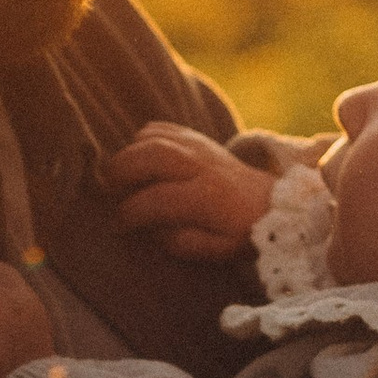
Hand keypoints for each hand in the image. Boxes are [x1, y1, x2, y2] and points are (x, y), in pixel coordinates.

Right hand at [97, 123, 277, 261]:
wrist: (270, 201)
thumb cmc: (240, 231)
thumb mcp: (218, 249)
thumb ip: (183, 243)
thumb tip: (152, 231)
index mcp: (207, 197)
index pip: (158, 199)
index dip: (130, 212)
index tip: (118, 226)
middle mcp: (201, 165)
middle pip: (152, 156)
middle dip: (121, 171)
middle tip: (106, 190)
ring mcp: (198, 146)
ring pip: (153, 137)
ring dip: (127, 154)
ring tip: (117, 176)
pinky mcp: (196, 137)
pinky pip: (160, 128)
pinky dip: (141, 140)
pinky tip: (137, 160)